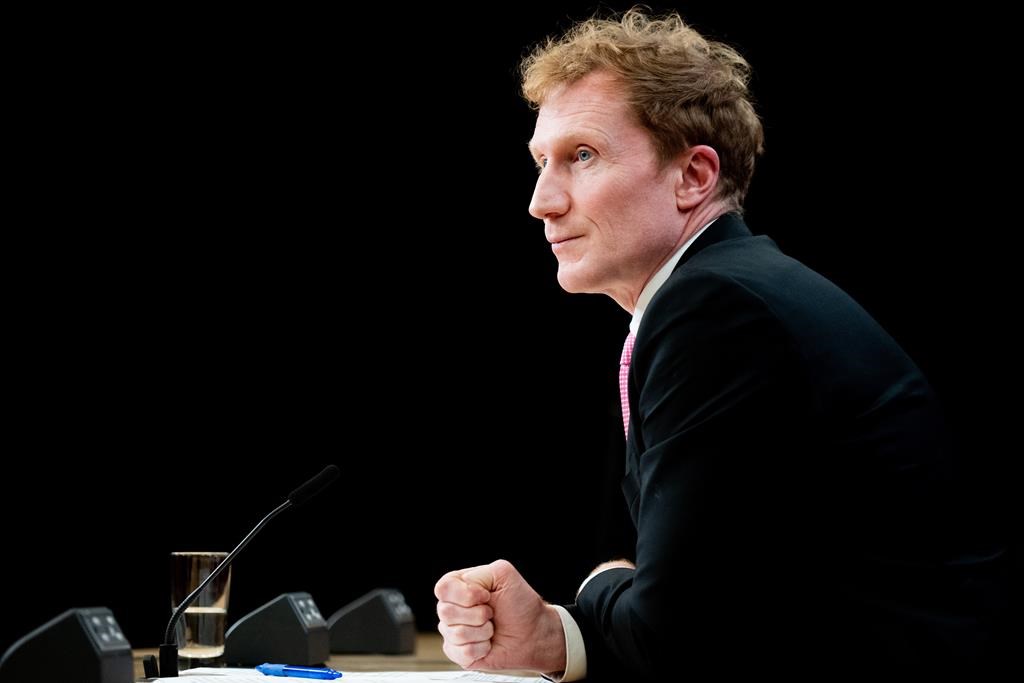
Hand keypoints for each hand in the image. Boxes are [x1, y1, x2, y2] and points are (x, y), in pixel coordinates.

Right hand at [434, 559, 564, 672]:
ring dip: (482, 632)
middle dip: (478, 614)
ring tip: (491, 628)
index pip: (443, 588)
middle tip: (491, 613)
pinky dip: (481, 648)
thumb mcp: (503, 575)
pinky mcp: (458, 653)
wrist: (533, 634)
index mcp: (459, 586)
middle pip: (445, 612)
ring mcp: (453, 631)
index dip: (466, 595)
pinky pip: (462, 652)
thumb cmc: (520, 605)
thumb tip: (464, 593)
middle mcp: (452, 607)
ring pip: (455, 634)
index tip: (487, 596)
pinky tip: (488, 643)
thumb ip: (479, 574)